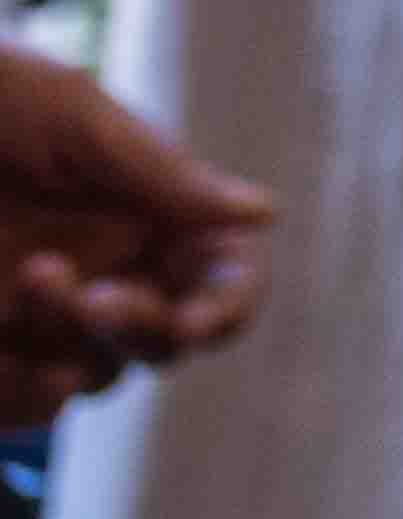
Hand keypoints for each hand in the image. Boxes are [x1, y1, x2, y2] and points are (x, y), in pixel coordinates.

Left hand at [0, 60, 271, 391]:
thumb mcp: (71, 115)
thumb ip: (160, 172)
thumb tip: (262, 214)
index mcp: (148, 212)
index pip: (223, 276)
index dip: (229, 303)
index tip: (200, 316)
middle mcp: (106, 267)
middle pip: (167, 338)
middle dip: (143, 326)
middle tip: (96, 296)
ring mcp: (39, 312)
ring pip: (95, 373)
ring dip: (71, 343)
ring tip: (26, 278)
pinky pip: (24, 403)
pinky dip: (24, 395)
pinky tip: (1, 352)